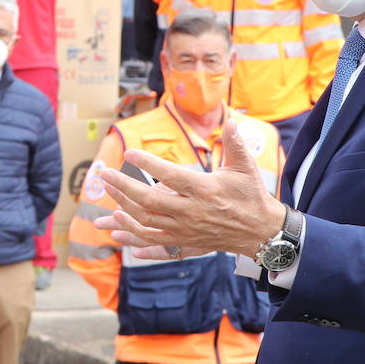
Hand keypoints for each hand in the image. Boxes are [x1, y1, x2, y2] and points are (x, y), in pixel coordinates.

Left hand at [96, 118, 282, 256]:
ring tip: (108, 194)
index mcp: (204, 190)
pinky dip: (132, 236)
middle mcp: (191, 212)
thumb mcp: (246, 168)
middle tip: (105, 174)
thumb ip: (235, 144)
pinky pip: (152, 241)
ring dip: (123, 209)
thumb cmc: (250, 196)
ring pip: (146, 222)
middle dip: (123, 187)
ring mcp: (185, 230)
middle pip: (149, 201)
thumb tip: (231, 121)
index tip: (128, 154)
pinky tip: (116, 229)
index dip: (148, 164)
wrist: (259, 233)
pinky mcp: (183, 243)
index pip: (170, 176)